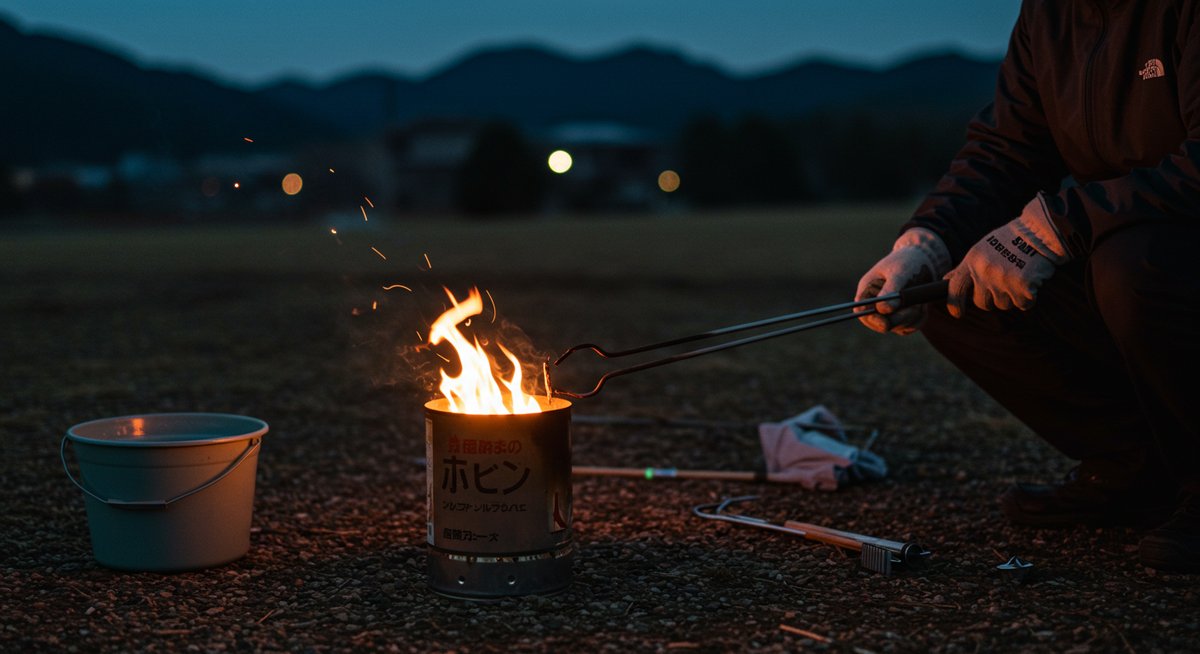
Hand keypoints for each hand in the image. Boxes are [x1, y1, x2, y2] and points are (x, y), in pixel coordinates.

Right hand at [855, 228, 950, 334]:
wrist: (924, 259)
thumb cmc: (908, 261)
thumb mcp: (899, 273)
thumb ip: (890, 290)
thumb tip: (883, 310)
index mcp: (867, 290)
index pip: (862, 312)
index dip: (872, 320)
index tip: (886, 323)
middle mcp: (875, 303)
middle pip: (880, 324)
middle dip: (899, 318)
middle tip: (915, 307)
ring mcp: (888, 312)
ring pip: (898, 327)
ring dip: (912, 316)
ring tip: (920, 301)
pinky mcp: (902, 317)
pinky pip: (910, 327)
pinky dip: (919, 318)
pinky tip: (922, 305)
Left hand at [945, 194, 1070, 316]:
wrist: (1040, 231)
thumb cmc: (1010, 240)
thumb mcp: (982, 249)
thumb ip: (967, 267)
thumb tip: (946, 279)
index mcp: (972, 261)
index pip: (955, 288)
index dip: (954, 304)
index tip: (957, 314)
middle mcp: (984, 272)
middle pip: (982, 303)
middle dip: (992, 299)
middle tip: (1004, 285)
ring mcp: (1002, 280)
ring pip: (1004, 305)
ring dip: (1013, 296)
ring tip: (1019, 276)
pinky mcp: (1022, 287)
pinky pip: (1024, 304)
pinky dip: (1029, 297)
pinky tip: (1032, 280)